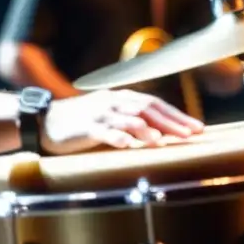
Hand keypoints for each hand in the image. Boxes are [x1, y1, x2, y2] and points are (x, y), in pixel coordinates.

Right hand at [43, 89, 203, 154]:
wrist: (47, 121)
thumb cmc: (81, 121)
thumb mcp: (110, 116)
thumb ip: (131, 119)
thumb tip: (161, 130)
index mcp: (121, 98)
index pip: (155, 104)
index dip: (177, 115)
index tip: (197, 127)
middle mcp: (113, 102)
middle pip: (146, 109)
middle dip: (170, 122)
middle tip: (190, 134)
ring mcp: (99, 114)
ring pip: (127, 118)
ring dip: (145, 128)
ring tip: (161, 140)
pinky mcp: (85, 128)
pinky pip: (103, 131)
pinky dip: (117, 137)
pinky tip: (128, 145)